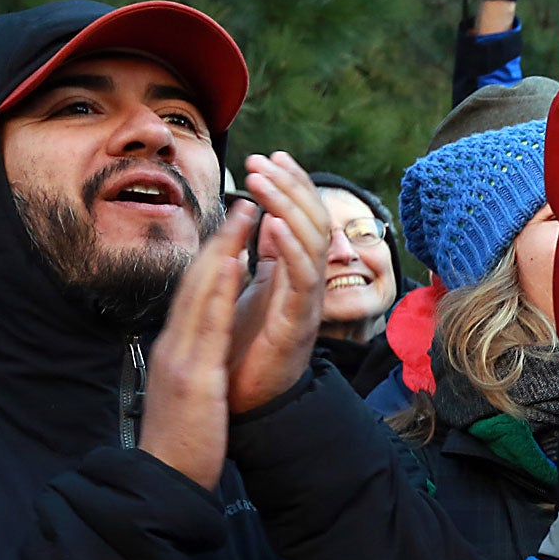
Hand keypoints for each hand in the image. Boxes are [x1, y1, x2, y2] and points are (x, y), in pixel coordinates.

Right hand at [138, 200, 256, 488]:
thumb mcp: (193, 393)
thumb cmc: (184, 442)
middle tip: (243, 200)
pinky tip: (234, 265)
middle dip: (219, 239)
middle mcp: (173, 346)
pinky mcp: (192, 377)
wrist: (164, 482)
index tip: (236, 226)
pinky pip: (207, 325)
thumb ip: (197, 364)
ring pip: (198, 293)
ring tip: (242, 215)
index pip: (196, 296)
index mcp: (177, 351)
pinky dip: (219, 290)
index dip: (215, 257)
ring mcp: (179, 359)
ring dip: (221, 250)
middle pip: (195, 282)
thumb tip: (205, 346)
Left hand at [227, 153, 328, 412]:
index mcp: (293, 273)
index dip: (292, 184)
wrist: (245, 404)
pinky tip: (272, 223)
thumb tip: (259, 217)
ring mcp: (307, 303)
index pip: (302, 217)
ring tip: (263, 180)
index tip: (271, 155)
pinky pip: (304, 279)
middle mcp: (307, 284)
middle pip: (314, 221)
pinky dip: (290, 247)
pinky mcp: (298, 324)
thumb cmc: (244, 352)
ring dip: (288, 206)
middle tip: (263, 160)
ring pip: (314, 243)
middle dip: (290, 186)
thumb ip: (259, 257)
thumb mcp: (249, 292)